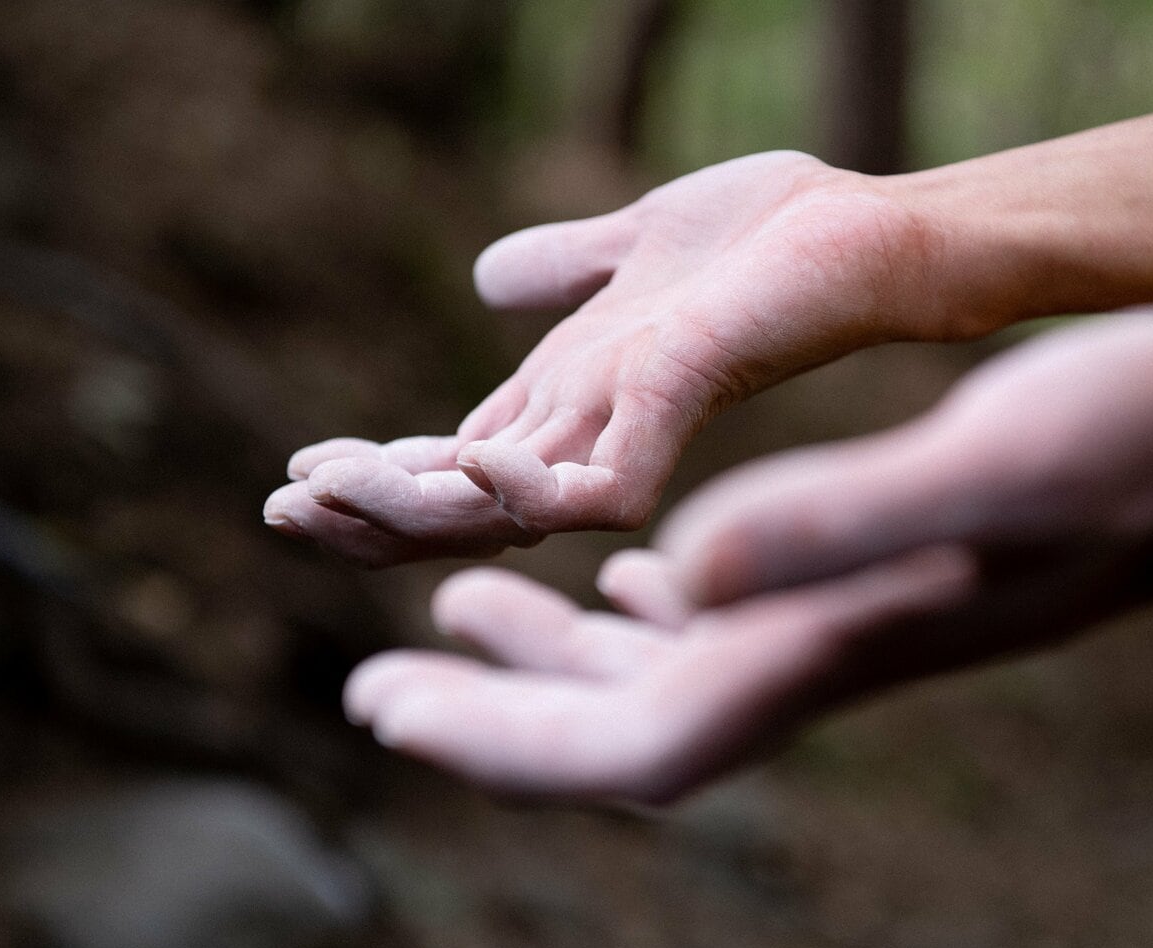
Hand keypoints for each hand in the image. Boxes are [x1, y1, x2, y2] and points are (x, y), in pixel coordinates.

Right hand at [266, 151, 935, 565]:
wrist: (872, 227)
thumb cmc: (772, 237)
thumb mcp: (634, 244)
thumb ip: (564, 269)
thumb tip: (488, 280)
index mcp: (576, 404)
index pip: (455, 469)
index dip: (377, 482)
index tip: (293, 476)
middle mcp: (598, 435)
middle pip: (464, 507)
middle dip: (369, 514)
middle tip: (280, 507)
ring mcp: (640, 432)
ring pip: (507, 511)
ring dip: (413, 508)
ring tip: (327, 489)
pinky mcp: (687, 407)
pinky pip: (599, 488)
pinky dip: (528, 487)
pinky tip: (469, 458)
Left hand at [344, 309, 1152, 801]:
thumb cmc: (1132, 449)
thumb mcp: (986, 469)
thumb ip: (836, 523)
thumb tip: (678, 572)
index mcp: (827, 644)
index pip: (632, 741)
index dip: (503, 740)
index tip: (387, 710)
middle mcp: (821, 651)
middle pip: (625, 725)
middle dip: (497, 718)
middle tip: (378, 691)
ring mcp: (844, 621)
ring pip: (664, 669)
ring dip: (552, 658)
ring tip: (458, 617)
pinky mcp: (867, 576)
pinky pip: (727, 612)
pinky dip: (649, 605)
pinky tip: (627, 574)